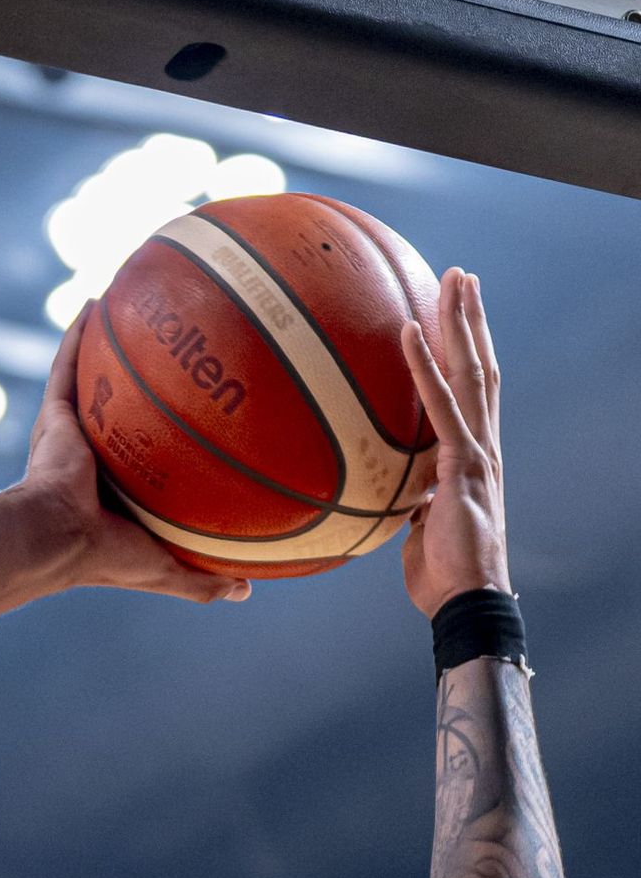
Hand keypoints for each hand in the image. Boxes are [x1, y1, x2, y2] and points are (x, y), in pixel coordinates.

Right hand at [19, 310, 250, 605]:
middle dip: (145, 384)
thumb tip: (246, 592)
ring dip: (110, 346)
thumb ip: (202, 581)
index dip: (171, 436)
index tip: (204, 411)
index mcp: (120, 491)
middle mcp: (99, 457)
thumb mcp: (165, 570)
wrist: (56, 538)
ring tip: (136, 310)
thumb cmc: (107, 557)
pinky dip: (78, 333)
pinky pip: (67, 364)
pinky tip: (95, 302)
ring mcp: (74, 434)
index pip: (152, 457)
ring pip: (96, 380)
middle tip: (180, 349)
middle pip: (126, 410)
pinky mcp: (54, 416)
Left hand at [400, 270, 511, 617]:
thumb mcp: (420, 529)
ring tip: (454, 278)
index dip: (467, 353)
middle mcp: (483, 445)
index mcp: (473, 458)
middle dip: (472, 319)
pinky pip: (441, 404)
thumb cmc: (441, 576)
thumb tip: (395, 493)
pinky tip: (409, 330)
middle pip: (480, 367)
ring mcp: (477, 451)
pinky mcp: (463, 463)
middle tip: (462, 275)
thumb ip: (413, 502)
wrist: (465, 601)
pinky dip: (424, 365)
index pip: (473, 393)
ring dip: (460, 322)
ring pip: (472, 371)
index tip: (458, 316)